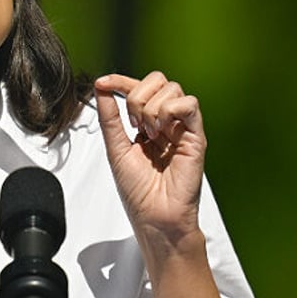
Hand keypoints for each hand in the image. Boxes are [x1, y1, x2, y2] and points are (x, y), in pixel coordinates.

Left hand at [94, 72, 206, 244]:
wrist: (154, 217)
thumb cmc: (138, 191)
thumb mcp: (116, 148)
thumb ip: (109, 117)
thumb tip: (100, 87)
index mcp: (148, 124)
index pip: (138, 88)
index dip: (120, 81)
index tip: (101, 83)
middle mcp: (167, 123)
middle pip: (157, 81)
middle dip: (136, 96)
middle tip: (133, 124)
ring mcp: (183, 128)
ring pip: (172, 89)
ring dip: (151, 108)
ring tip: (149, 134)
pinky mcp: (196, 137)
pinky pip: (190, 104)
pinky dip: (171, 110)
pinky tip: (162, 132)